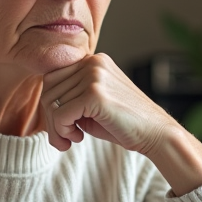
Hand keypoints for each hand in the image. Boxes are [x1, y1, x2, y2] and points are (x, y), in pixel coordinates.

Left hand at [41, 54, 201, 194]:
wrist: (157, 134)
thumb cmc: (124, 124)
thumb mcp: (92, 104)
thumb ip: (70, 97)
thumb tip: (44, 103)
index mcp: (94, 61)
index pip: (52, 78)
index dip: (51, 105)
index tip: (63, 126)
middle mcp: (93, 62)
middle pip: (48, 89)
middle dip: (50, 119)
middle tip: (63, 138)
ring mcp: (94, 76)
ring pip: (51, 103)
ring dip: (56, 129)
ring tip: (71, 140)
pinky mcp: (95, 94)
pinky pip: (60, 115)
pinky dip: (62, 131)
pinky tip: (77, 139)